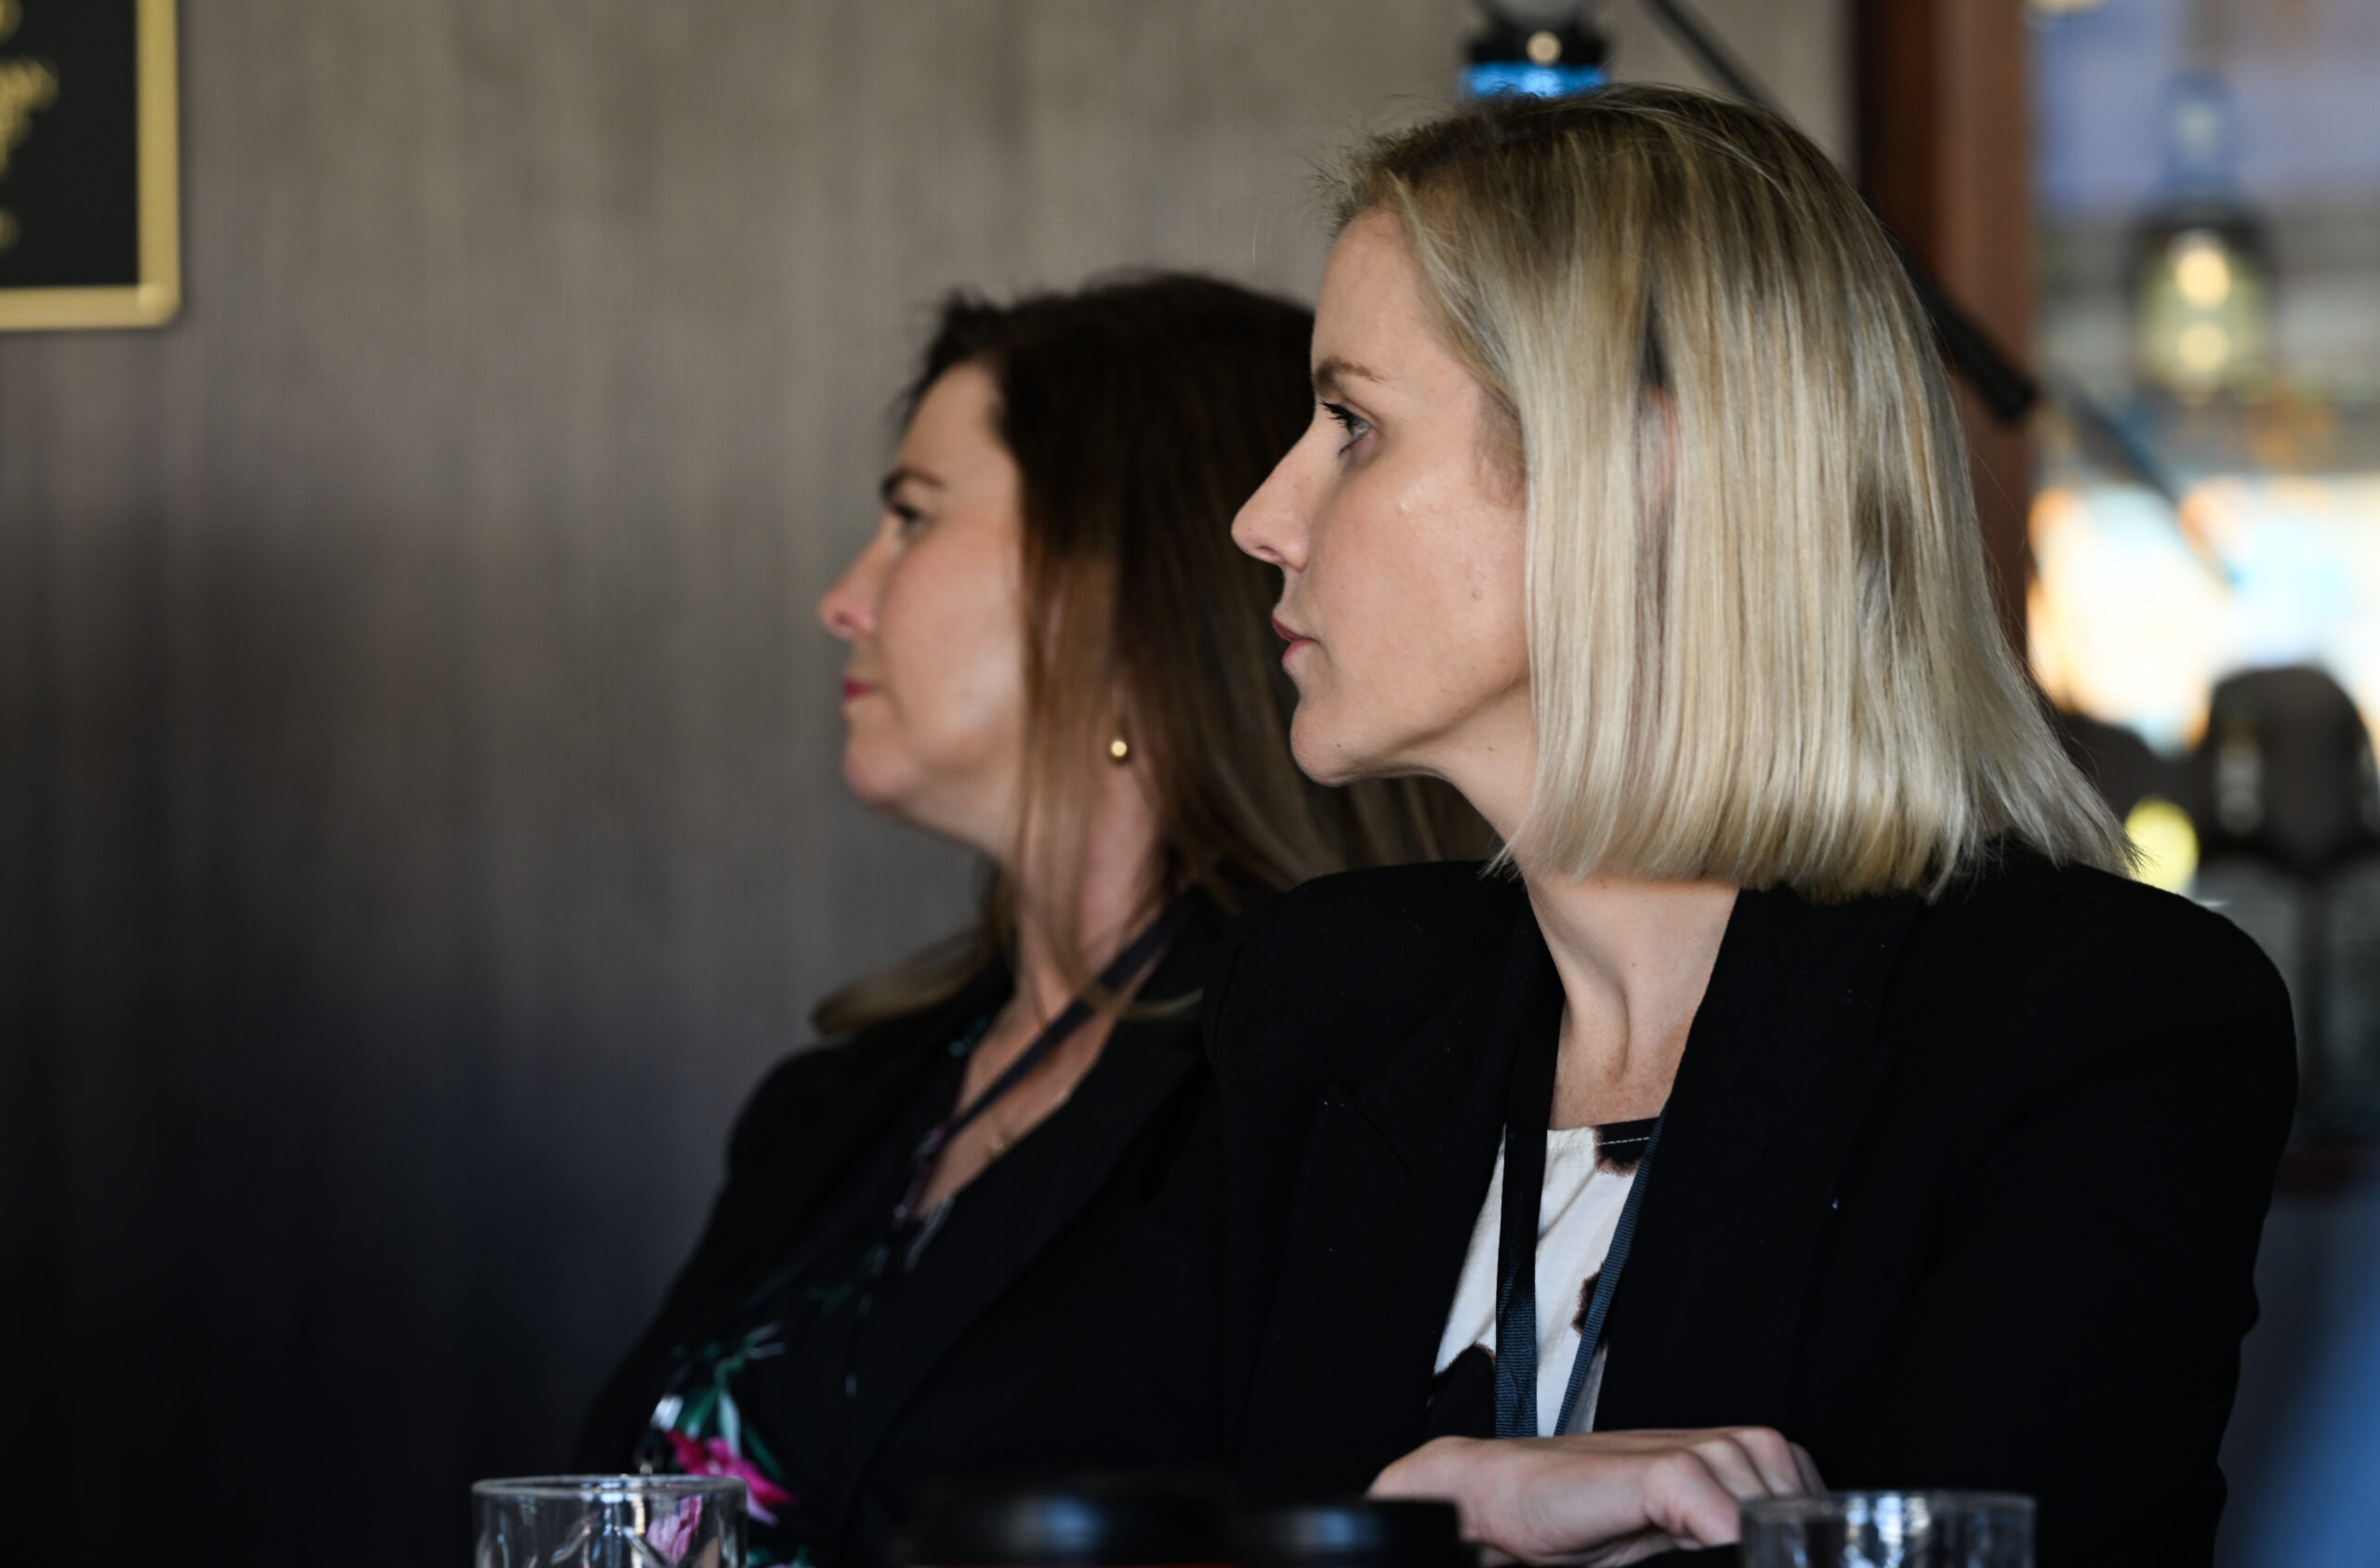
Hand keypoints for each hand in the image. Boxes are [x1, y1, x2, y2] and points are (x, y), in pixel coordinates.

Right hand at [1370, 1429, 1822, 1564]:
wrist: (1491, 1504)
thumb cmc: (1571, 1528)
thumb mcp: (1661, 1547)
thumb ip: (1712, 1544)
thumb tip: (1762, 1557)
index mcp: (1715, 1467)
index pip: (1801, 1490)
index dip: (1813, 1533)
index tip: (1823, 1555)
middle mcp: (1702, 1450)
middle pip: (1790, 1483)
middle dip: (1792, 1532)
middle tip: (1785, 1557)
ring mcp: (1673, 1452)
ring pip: (1758, 1484)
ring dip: (1761, 1530)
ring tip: (1751, 1554)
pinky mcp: (1642, 1468)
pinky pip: (1699, 1490)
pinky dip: (1721, 1525)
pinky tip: (1724, 1548)